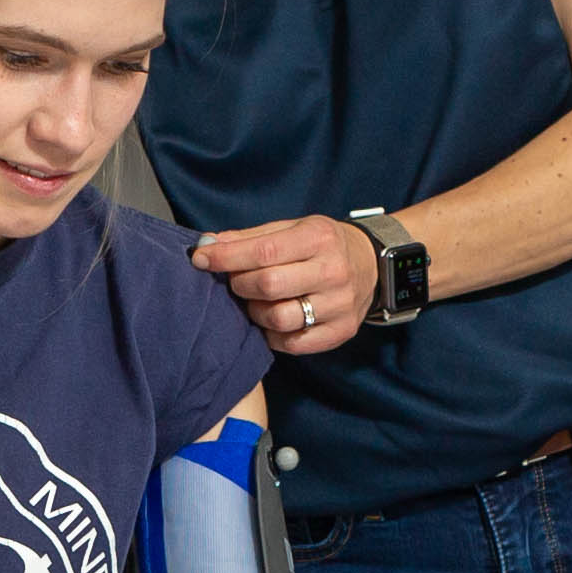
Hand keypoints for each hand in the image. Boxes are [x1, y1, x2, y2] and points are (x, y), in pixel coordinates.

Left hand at [191, 215, 376, 356]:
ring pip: (278, 319)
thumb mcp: (291, 228)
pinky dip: (272, 335)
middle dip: (240, 284)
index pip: (264, 252)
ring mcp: (340, 305)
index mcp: (319, 238)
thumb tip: (207, 245)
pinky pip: (292, 343)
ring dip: (254, 312)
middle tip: (237, 281)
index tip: (200, 259)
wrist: (371, 264)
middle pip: (269, 286)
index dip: (226, 257)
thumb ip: (249, 238)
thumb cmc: (321, 245)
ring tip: (256, 301)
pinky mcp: (340, 331)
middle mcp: (333, 272)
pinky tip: (272, 320)